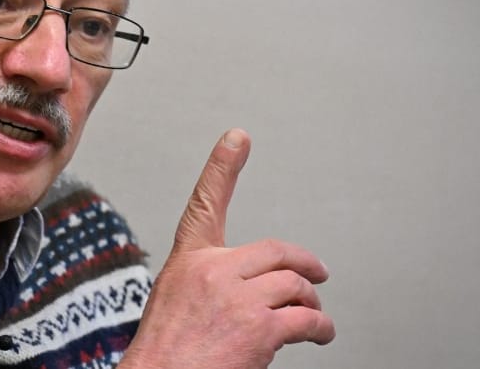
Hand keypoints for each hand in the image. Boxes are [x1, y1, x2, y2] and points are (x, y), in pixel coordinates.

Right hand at [120, 129, 334, 368]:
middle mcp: (212, 271)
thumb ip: (208, 283)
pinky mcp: (260, 328)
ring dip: (311, 303)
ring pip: (294, 285)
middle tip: (317, 275)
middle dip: (304, 265)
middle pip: (276, 252)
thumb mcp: (174, 301)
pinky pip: (306, 318)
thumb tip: (249, 288)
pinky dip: (320, 328)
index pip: (205, 204)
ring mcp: (237, 298)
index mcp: (188, 261)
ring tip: (315, 318)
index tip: (237, 138)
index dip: (222, 167)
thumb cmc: (165, 350)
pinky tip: (319, 334)